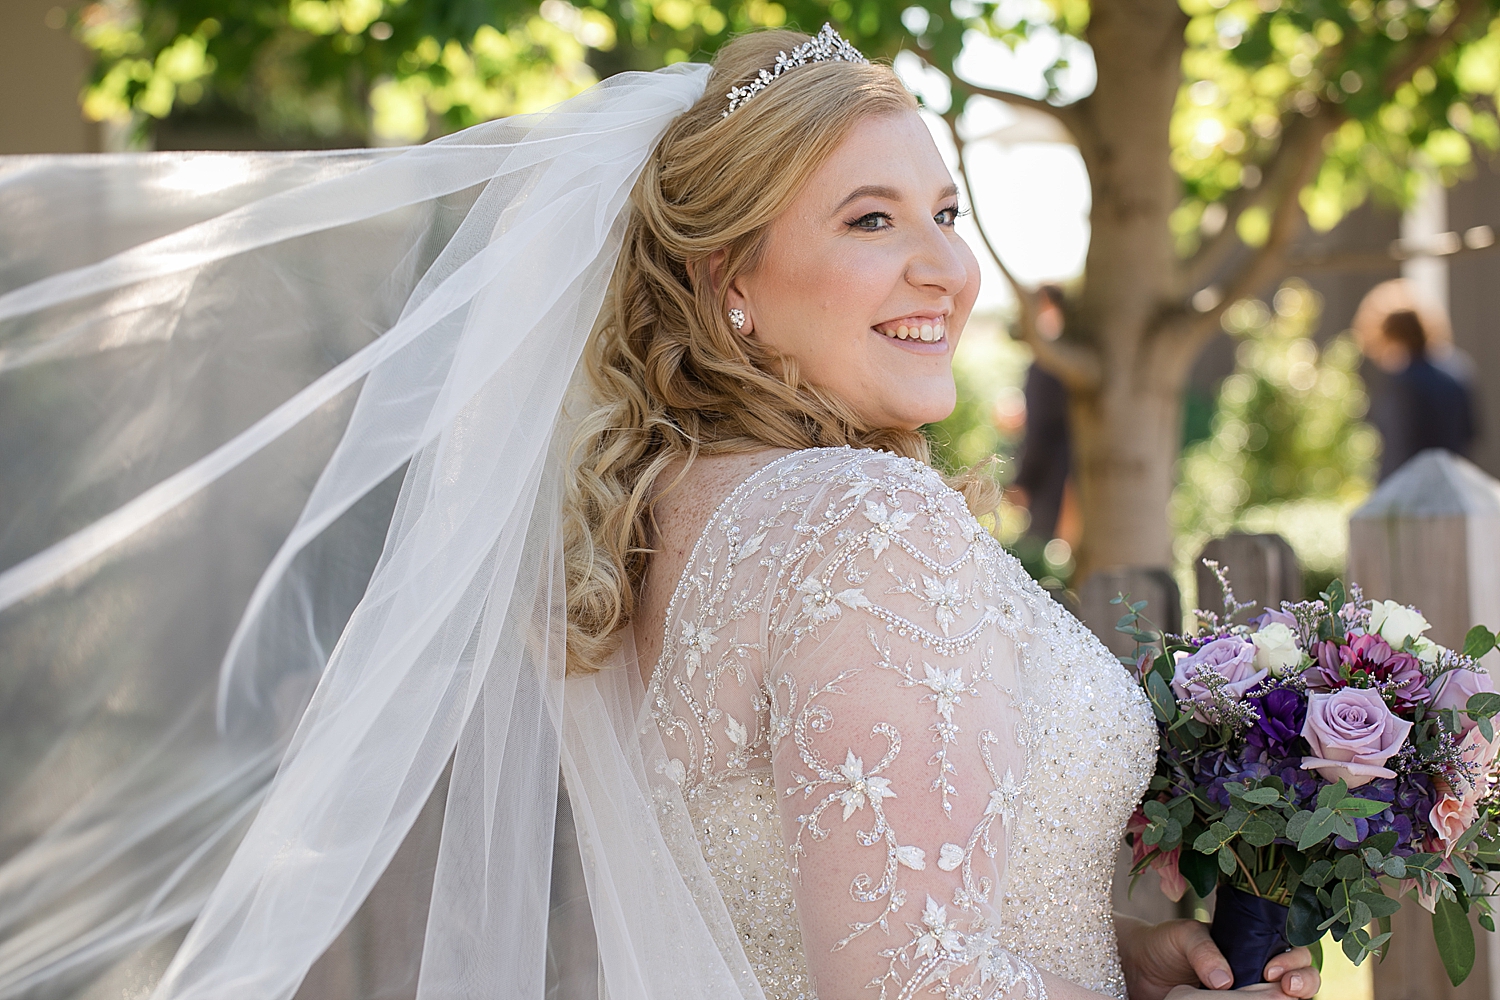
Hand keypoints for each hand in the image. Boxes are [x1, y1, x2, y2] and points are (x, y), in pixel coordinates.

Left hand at [1117, 916, 1319, 999]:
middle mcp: (1259, 969)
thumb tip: (1224, 982)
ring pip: (1287, 997)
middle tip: (1287, 987)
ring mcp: (1249, 992)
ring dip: (1295, 999)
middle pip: (1302, 976)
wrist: (1140, 968)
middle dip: (1304, 980)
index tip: (1272, 969)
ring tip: (1282, 999)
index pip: (1293, 948)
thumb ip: (1204, 950)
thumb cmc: (1166, 944)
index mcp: (1253, 943)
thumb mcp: (1183, 936)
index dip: (1294, 959)